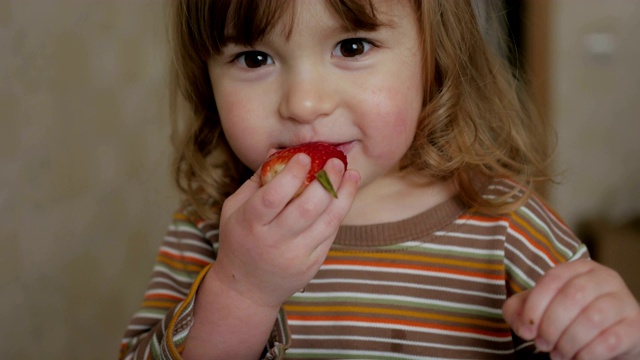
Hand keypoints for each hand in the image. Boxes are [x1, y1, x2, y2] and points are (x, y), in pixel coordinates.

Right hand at [210, 153, 359, 308]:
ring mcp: (295, 255)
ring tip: (352, 174)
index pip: (272, 197)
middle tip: (336, 161)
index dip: (291, 175)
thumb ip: (256, 181)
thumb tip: (278, 151)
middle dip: (326, 181)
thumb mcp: (235, 209)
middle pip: (306, 209)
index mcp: (250, 224)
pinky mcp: (312, 264)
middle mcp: (273, 241)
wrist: (247, 288)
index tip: (305, 156)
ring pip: (326, 222)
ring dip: (343, 195)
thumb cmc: (240, 239)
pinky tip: (345, 195)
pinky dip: (340, 212)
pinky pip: (330, 234)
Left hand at [503, 259, 639, 358]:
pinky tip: (578, 358)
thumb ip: (520, 310)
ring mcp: (624, 300)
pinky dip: (588, 353)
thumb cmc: (569, 319)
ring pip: (593, 318)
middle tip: (542, 345)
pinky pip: (611, 340)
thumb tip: (523, 325)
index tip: (526, 330)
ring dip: (569, 341)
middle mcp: (605, 278)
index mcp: (579, 268)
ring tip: (558, 354)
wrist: (609, 339)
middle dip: (551, 326)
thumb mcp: (540, 309)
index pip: (552, 279)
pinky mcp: (636, 325)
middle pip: (573, 296)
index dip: (535, 306)